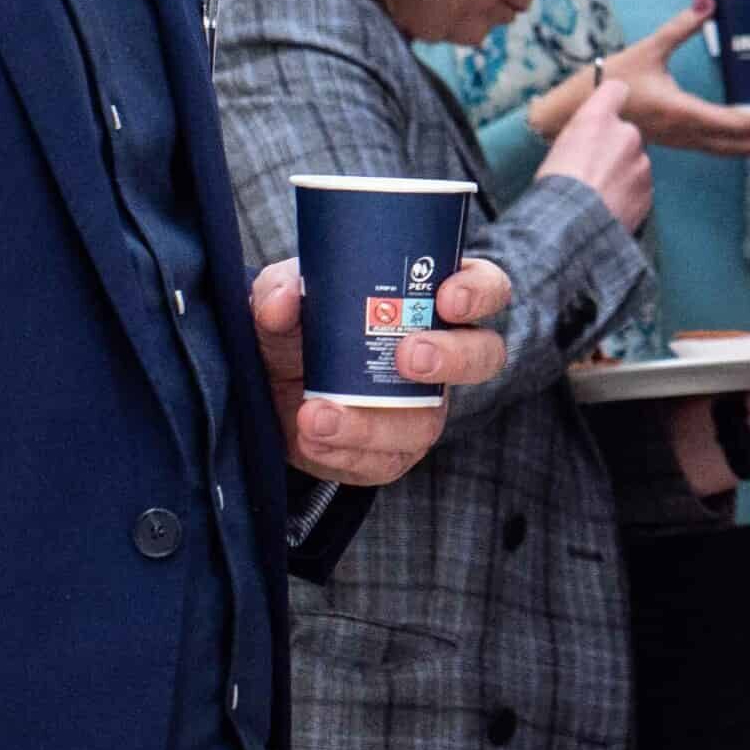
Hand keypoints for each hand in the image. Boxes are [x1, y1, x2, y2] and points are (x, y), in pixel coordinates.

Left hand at [252, 253, 512, 485]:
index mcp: (428, 298)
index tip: (446, 299)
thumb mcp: (281, 295)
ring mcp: (421, 407)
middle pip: (484, 354)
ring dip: (372, 422)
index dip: (478, 292)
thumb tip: (283, 302)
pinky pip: (385, 461)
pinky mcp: (393, 452)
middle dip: (454, 357)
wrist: (265, 389)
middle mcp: (440, 352)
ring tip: (317, 414)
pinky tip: (312, 440)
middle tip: (408, 357)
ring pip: (428, 421)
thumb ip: (279, 288)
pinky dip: (345, 453)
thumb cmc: (294, 326)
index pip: (485, 288)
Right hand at [528, 0, 749, 156]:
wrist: (578, 113)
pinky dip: (746, 140)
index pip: (739, 124)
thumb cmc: (611, 80)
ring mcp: (686, 141)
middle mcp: (690, 134)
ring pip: (735, 151)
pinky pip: (723, 147)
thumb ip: (681, 26)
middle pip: (745, 146)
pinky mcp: (682, 139)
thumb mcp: (648, 49)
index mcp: (685, 114)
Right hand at [535, 78, 651, 229]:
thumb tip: (587, 141)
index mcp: (598, 118)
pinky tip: (609, 207)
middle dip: (616, 148)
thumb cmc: (557, 185)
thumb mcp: (560, 148)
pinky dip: (629, 195)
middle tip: (595, 171)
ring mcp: (641, 162)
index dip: (612, 100)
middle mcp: (626, 133)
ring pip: (635, 162)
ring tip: (600, 195)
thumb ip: (583, 136)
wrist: (572, 224)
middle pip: (626, 133)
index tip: (607, 112)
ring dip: (623, 173)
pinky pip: (640, 186)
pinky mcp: (649, 189)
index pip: (616, 89)